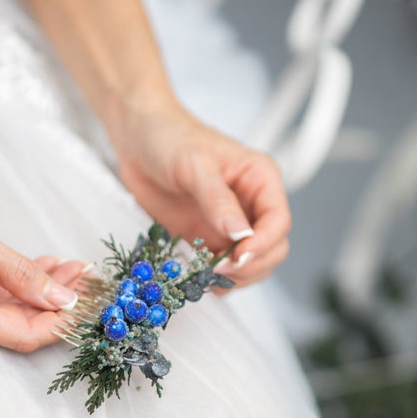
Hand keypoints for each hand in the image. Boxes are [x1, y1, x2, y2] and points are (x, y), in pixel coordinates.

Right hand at [0, 182, 85, 350]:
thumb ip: (20, 273)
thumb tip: (62, 299)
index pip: (24, 335)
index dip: (61, 321)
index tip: (89, 299)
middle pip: (17, 327)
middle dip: (56, 302)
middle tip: (85, 274)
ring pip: (4, 316)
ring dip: (37, 293)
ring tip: (68, 267)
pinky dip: (13, 290)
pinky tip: (38, 269)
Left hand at [110, 98, 291, 289]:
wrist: (138, 140)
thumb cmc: (169, 138)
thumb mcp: (194, 165)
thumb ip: (217, 200)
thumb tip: (239, 233)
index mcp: (260, 179)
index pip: (278, 221)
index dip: (263, 244)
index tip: (238, 256)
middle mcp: (251, 204)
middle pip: (273, 248)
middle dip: (251, 265)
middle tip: (219, 270)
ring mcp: (230, 225)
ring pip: (251, 264)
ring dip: (235, 278)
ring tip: (207, 277)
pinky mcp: (208, 238)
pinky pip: (223, 268)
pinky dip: (216, 280)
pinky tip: (200, 279)